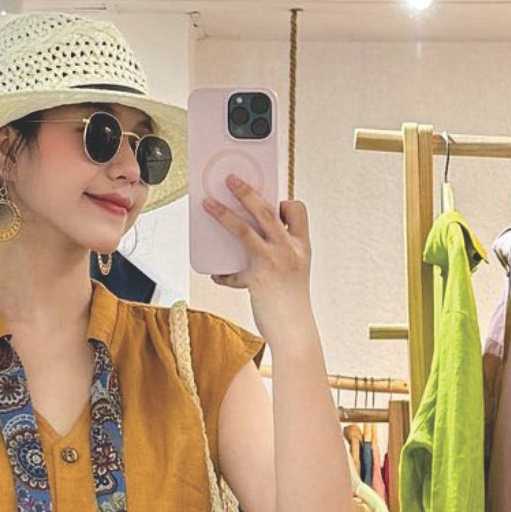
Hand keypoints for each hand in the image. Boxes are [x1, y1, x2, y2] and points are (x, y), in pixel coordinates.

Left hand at [202, 176, 312, 349]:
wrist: (295, 332)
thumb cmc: (293, 304)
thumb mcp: (294, 272)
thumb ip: (280, 254)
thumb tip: (255, 243)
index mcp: (302, 246)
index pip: (297, 210)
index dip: (284, 203)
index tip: (274, 204)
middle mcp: (289, 249)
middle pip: (266, 210)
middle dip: (246, 192)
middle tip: (231, 180)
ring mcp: (272, 262)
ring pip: (244, 230)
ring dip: (223, 214)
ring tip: (208, 204)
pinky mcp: (256, 279)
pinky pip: (232, 271)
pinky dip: (223, 273)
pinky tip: (218, 276)